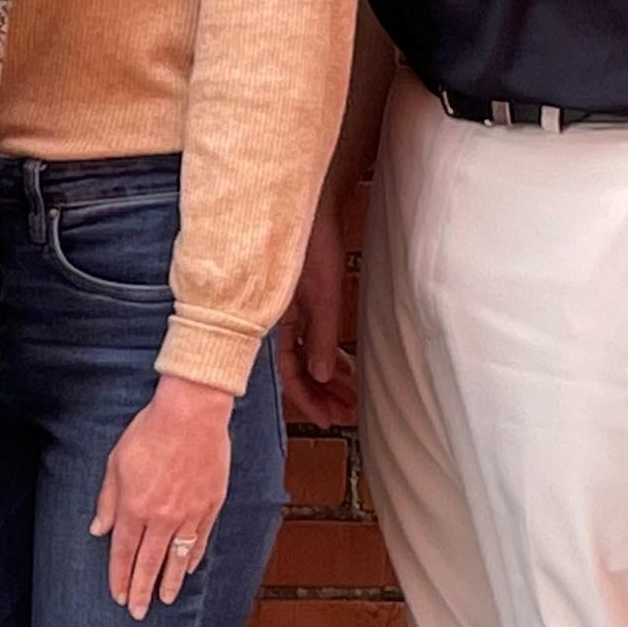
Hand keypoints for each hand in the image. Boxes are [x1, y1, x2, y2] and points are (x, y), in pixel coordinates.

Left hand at [94, 372, 237, 613]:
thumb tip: (98, 529)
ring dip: (168, 582)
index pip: (123, 552)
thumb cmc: (148, 433)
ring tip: (163, 601)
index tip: (117, 595)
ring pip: (177, 558)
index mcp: (134, 507)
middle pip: (148, 562)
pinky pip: (199, 540)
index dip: (119, 576)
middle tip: (137, 612)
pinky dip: (192, 558)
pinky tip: (186, 570)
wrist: (191, 415)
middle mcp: (161, 517)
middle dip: (141, 590)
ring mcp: (189, 514)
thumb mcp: (116, 463)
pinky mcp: (210, 506)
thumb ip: (108, 500)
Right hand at [281, 197, 358, 428]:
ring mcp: (290, 311)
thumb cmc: (311, 246)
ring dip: (328, 377)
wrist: (311, 207)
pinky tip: (344, 364)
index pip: (289, 373)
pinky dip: (328, 356)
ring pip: (306, 356)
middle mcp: (279, 320)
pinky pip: (311, 340)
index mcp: (276, 320)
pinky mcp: (301, 301)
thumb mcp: (323, 295)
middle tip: (345, 411)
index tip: (329, 419)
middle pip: (297, 369)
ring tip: (351, 394)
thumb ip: (321, 336)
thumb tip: (323, 375)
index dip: (309, 400)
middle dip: (322, 395)